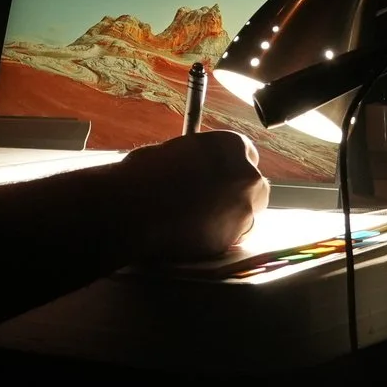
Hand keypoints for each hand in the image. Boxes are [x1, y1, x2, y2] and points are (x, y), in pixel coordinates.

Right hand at [111, 128, 269, 262]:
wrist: (132, 207)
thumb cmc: (145, 172)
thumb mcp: (175, 151)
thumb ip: (199, 160)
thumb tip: (196, 168)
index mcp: (233, 146)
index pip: (247, 156)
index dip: (230, 168)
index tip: (219, 177)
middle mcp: (246, 176)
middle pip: (254, 187)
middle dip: (237, 194)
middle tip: (210, 202)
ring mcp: (242, 210)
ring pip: (245, 216)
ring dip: (227, 218)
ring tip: (195, 221)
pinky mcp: (230, 240)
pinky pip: (228, 239)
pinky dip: (215, 238)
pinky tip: (190, 236)